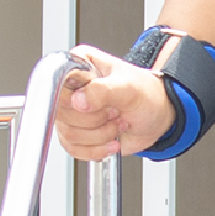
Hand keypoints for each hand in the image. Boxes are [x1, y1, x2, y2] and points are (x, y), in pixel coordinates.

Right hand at [52, 45, 175, 160]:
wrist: (157, 118)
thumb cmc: (147, 95)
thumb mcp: (129, 88)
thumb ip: (102, 91)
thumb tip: (78, 101)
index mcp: (80, 66)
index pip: (57, 83)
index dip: (76, 100)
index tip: (99, 104)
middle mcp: (72, 88)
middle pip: (61, 113)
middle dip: (95, 120)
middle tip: (115, 113)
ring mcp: (73, 112)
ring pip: (69, 134)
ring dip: (99, 135)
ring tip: (116, 124)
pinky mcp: (77, 132)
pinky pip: (73, 149)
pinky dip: (95, 150)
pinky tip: (111, 141)